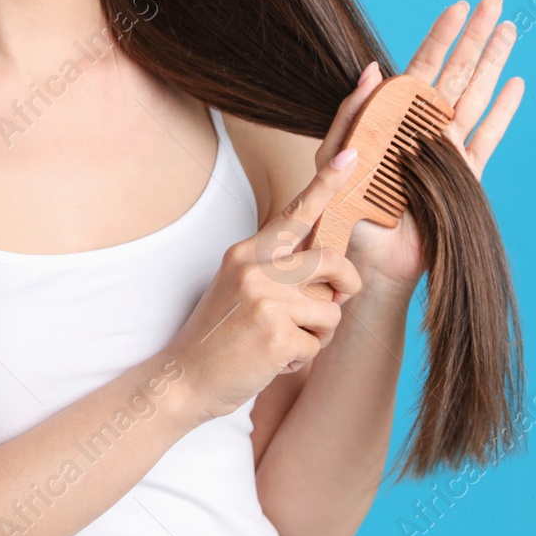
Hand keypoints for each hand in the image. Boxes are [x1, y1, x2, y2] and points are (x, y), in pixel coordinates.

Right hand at [166, 150, 366, 419]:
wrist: (184, 379)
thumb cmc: (220, 335)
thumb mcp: (241, 286)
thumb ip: (280, 270)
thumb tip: (335, 267)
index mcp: (246, 252)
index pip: (294, 214)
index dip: (326, 185)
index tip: (351, 157)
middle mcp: (255, 269)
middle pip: (332, 261)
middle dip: (346, 284)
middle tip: (337, 300)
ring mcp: (266, 301)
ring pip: (331, 309)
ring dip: (317, 333)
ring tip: (282, 341)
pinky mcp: (277, 336)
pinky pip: (318, 344)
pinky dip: (302, 359)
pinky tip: (272, 361)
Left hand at [313, 0, 524, 291]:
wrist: (368, 261)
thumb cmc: (344, 212)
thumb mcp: (334, 158)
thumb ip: (351, 116)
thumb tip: (373, 70)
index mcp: (393, 118)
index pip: (421, 67)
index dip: (439, 36)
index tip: (457, 6)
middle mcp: (424, 127)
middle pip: (456, 72)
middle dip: (474, 36)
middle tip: (493, 0)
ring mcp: (448, 149)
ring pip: (476, 95)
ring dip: (493, 61)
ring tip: (509, 28)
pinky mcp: (465, 176)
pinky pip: (487, 138)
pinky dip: (502, 112)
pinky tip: (516, 84)